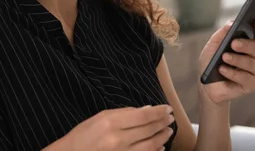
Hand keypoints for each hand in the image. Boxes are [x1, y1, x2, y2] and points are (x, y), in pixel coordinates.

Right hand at [51, 105, 174, 150]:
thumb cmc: (83, 135)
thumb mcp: (100, 117)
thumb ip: (124, 113)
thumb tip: (146, 109)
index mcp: (111, 122)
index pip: (143, 116)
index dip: (159, 112)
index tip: (168, 108)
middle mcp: (118, 139)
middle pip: (149, 129)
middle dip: (163, 122)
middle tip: (171, 118)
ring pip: (150, 145)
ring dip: (162, 137)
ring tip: (168, 130)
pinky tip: (160, 146)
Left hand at [198, 20, 254, 105]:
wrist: (206, 84)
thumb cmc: (211, 62)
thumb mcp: (213, 45)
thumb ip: (223, 33)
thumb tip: (232, 23)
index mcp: (248, 43)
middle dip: (245, 45)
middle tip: (233, 44)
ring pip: (252, 63)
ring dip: (237, 60)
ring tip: (223, 58)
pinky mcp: (253, 84)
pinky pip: (248, 78)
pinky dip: (234, 74)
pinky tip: (223, 70)